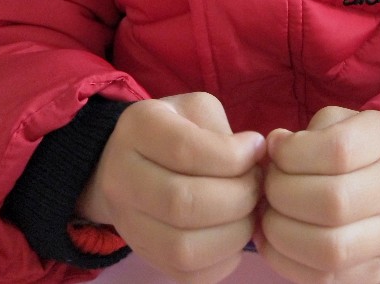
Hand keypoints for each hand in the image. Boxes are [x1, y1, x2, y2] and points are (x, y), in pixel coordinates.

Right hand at [77, 93, 264, 283]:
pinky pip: (187, 275)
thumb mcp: (196, 111)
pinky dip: (223, 260)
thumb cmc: (177, 129)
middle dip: (237, 197)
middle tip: (257, 185)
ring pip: (183, 248)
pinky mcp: (144, 255)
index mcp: (139, 127)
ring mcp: (127, 222)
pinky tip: (235, 233)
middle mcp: (121, 176)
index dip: (232, 156)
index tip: (255, 149)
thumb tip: (256, 157)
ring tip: (250, 211)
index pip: (185, 150)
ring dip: (234, 233)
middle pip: (182, 203)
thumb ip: (223, 131)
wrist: (129, 162)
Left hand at [257, 106, 379, 283]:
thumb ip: (307, 133)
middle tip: (269, 184)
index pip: (338, 150)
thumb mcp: (341, 124)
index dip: (294, 152)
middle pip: (333, 202)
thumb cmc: (360, 152)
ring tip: (269, 212)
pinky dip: (285, 259)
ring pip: (330, 249)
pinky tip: (273, 238)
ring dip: (281, 231)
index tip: (277, 150)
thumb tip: (274, 148)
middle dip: (283, 192)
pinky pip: (322, 279)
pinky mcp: (372, 274)